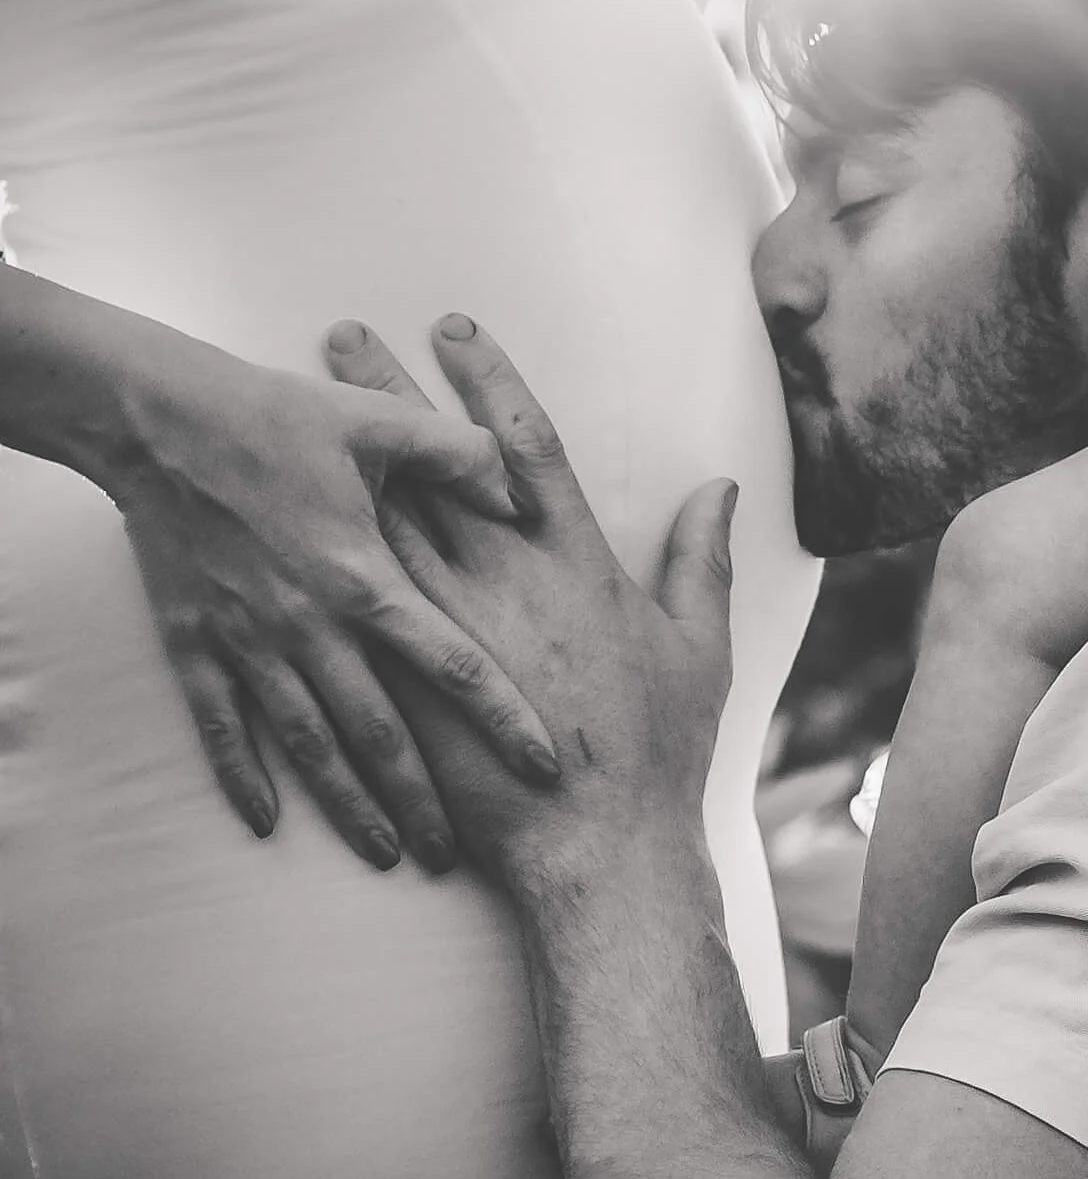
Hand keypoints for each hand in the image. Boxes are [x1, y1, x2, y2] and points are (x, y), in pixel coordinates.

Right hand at [121, 336, 559, 870]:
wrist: (157, 420)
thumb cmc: (275, 416)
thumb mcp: (382, 424)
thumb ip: (461, 456)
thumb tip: (520, 489)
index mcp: (365, 579)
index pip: (452, 664)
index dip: (501, 718)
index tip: (543, 767)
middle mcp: (311, 626)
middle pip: (381, 733)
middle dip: (423, 799)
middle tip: (457, 852)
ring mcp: (251, 642)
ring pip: (309, 745)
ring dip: (348, 804)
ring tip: (384, 854)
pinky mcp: (196, 643)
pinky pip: (220, 727)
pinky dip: (242, 777)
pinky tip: (266, 821)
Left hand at [324, 315, 737, 881]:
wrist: (598, 850)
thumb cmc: (657, 754)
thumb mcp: (700, 647)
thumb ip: (701, 560)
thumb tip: (719, 487)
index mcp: (574, 563)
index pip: (522, 445)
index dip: (487, 379)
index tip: (455, 328)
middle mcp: (504, 583)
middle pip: (428, 465)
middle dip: (384, 395)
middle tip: (341, 335)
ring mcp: (448, 633)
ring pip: (379, 521)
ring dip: (335, 458)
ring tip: (295, 409)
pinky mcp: (407, 684)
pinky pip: (352, 607)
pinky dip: (317, 556)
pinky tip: (277, 523)